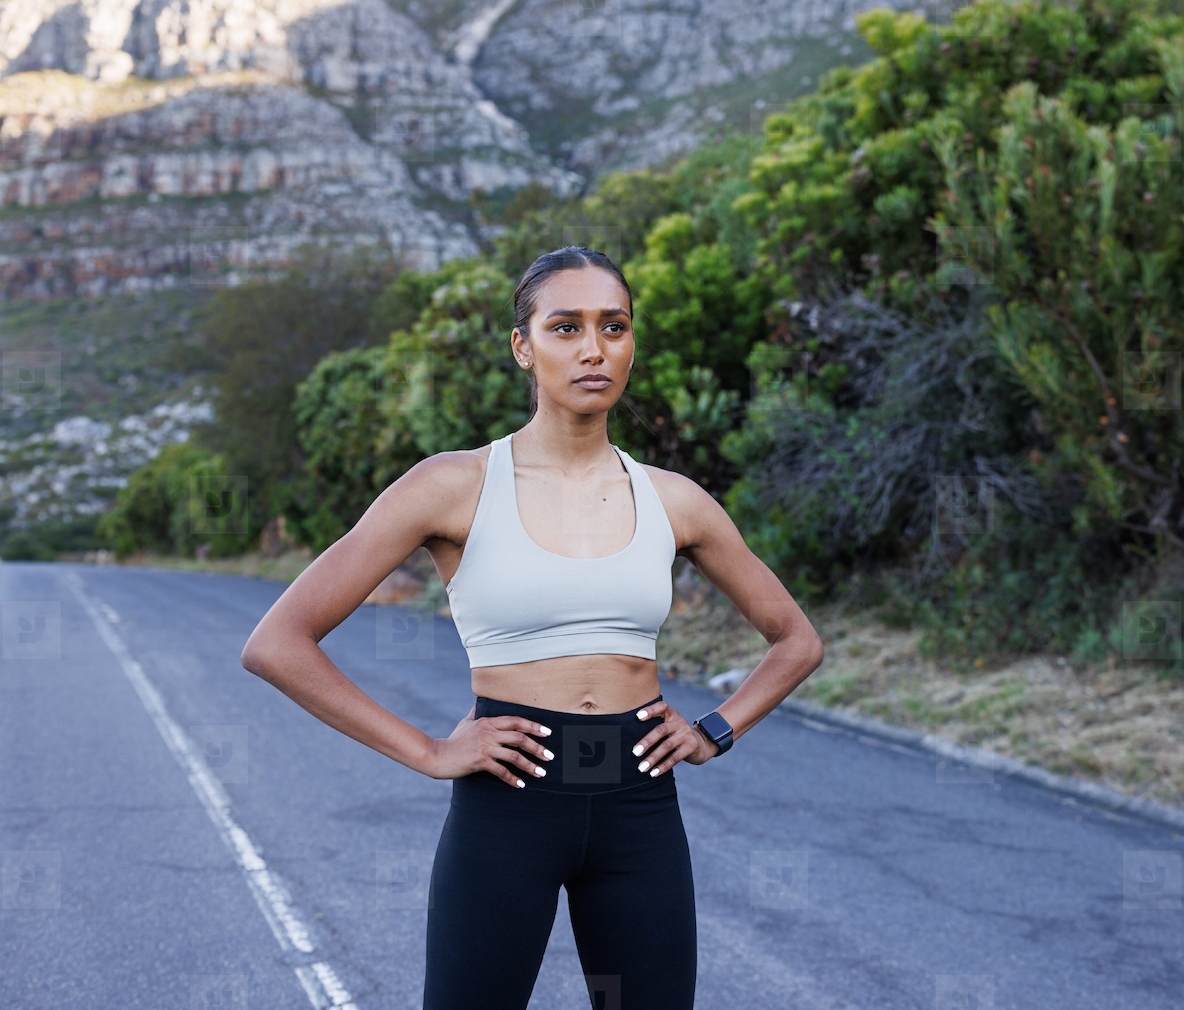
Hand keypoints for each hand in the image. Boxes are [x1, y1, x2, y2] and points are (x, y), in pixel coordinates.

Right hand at [429, 706, 554, 788]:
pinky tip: (520, 785)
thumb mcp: (465, 723)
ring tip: (541, 773)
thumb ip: (475, 714)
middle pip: (520, 738)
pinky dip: (512, 779)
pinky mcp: (480, 761)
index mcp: (488, 721)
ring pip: (514, 756)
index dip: (533, 726)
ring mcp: (484, 747)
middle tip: (550, 756)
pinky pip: (501, 771)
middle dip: (537, 748)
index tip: (548, 732)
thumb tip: (478, 704)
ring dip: (530, 765)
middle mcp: (488, 732)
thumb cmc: (453, 740)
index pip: (516, 721)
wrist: (437, 756)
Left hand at [631, 700, 716, 776]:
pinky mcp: (692, 746)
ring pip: (667, 746)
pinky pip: (675, 758)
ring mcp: (686, 733)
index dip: (650, 710)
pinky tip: (654, 773)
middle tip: (634, 753)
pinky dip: (663, 766)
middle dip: (647, 742)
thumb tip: (627, 739)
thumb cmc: (674, 735)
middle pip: (661, 730)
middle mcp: (679, 721)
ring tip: (642, 767)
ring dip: (653, 758)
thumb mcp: (667, 726)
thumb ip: (654, 727)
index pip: (661, 707)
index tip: (637, 717)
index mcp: (670, 713)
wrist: (700, 743)